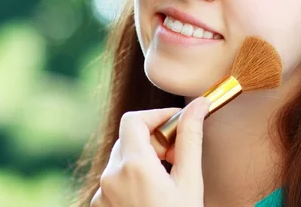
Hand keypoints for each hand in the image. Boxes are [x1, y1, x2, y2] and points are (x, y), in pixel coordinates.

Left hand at [90, 97, 210, 206]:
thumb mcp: (190, 181)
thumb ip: (191, 138)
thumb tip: (198, 105)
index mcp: (133, 166)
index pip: (134, 119)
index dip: (157, 115)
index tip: (177, 123)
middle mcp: (111, 177)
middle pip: (128, 138)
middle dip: (154, 139)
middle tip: (178, 155)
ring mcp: (102, 195)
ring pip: (122, 159)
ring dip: (144, 158)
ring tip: (168, 178)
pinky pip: (115, 179)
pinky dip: (133, 177)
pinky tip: (153, 194)